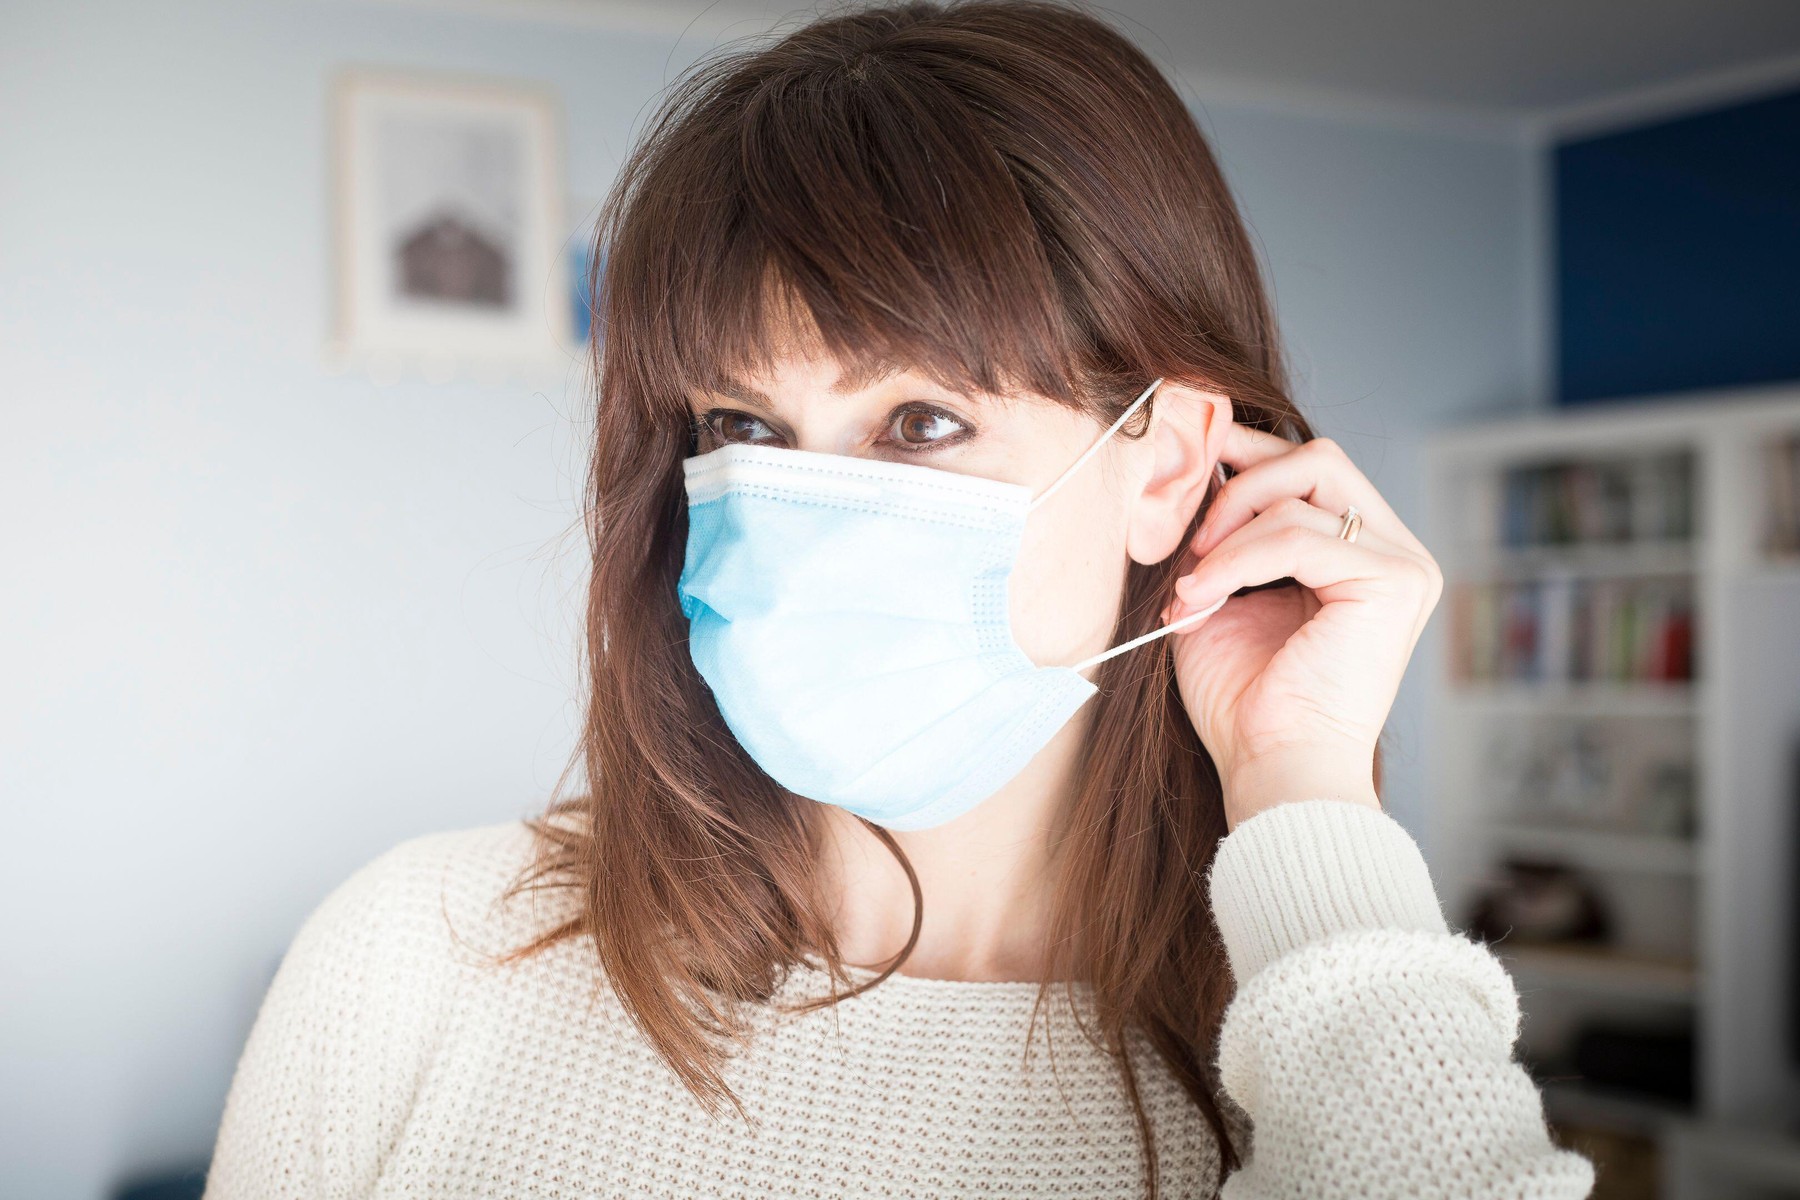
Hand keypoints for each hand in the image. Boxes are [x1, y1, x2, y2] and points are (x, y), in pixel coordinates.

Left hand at [1159, 426, 1442, 830]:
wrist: (1272, 770)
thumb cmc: (1244, 700)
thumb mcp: (1222, 592)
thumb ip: (1221, 533)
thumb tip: (1198, 462)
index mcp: (1361, 552)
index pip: (1311, 467)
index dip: (1247, 454)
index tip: (1186, 471)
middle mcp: (1395, 551)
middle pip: (1319, 457)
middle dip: (1240, 484)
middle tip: (1190, 541)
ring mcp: (1403, 564)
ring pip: (1307, 486)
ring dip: (1228, 532)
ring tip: (1192, 587)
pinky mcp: (1395, 582)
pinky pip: (1298, 536)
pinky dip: (1236, 561)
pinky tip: (1202, 597)